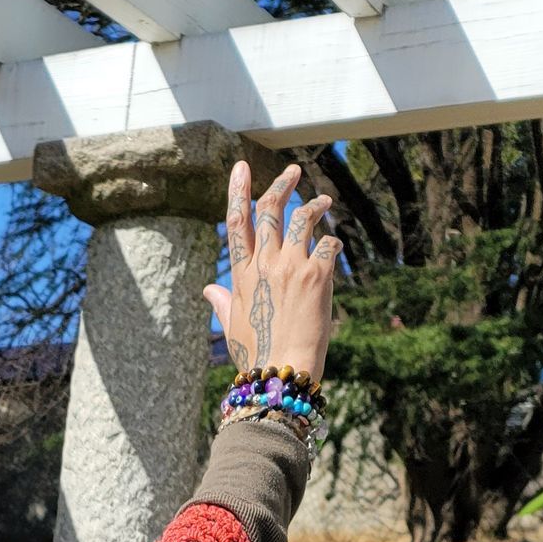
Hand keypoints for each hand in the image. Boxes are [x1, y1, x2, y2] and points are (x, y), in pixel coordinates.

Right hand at [204, 162, 340, 384]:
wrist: (283, 373)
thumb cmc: (257, 356)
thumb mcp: (233, 328)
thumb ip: (224, 302)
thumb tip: (208, 289)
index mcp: (242, 277)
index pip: (237, 224)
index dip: (238, 191)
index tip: (241, 168)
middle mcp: (265, 266)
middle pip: (270, 210)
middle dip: (282, 184)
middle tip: (294, 172)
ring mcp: (292, 267)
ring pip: (304, 217)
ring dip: (316, 204)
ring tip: (324, 201)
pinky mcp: (318, 274)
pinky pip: (328, 242)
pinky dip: (333, 241)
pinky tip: (333, 249)